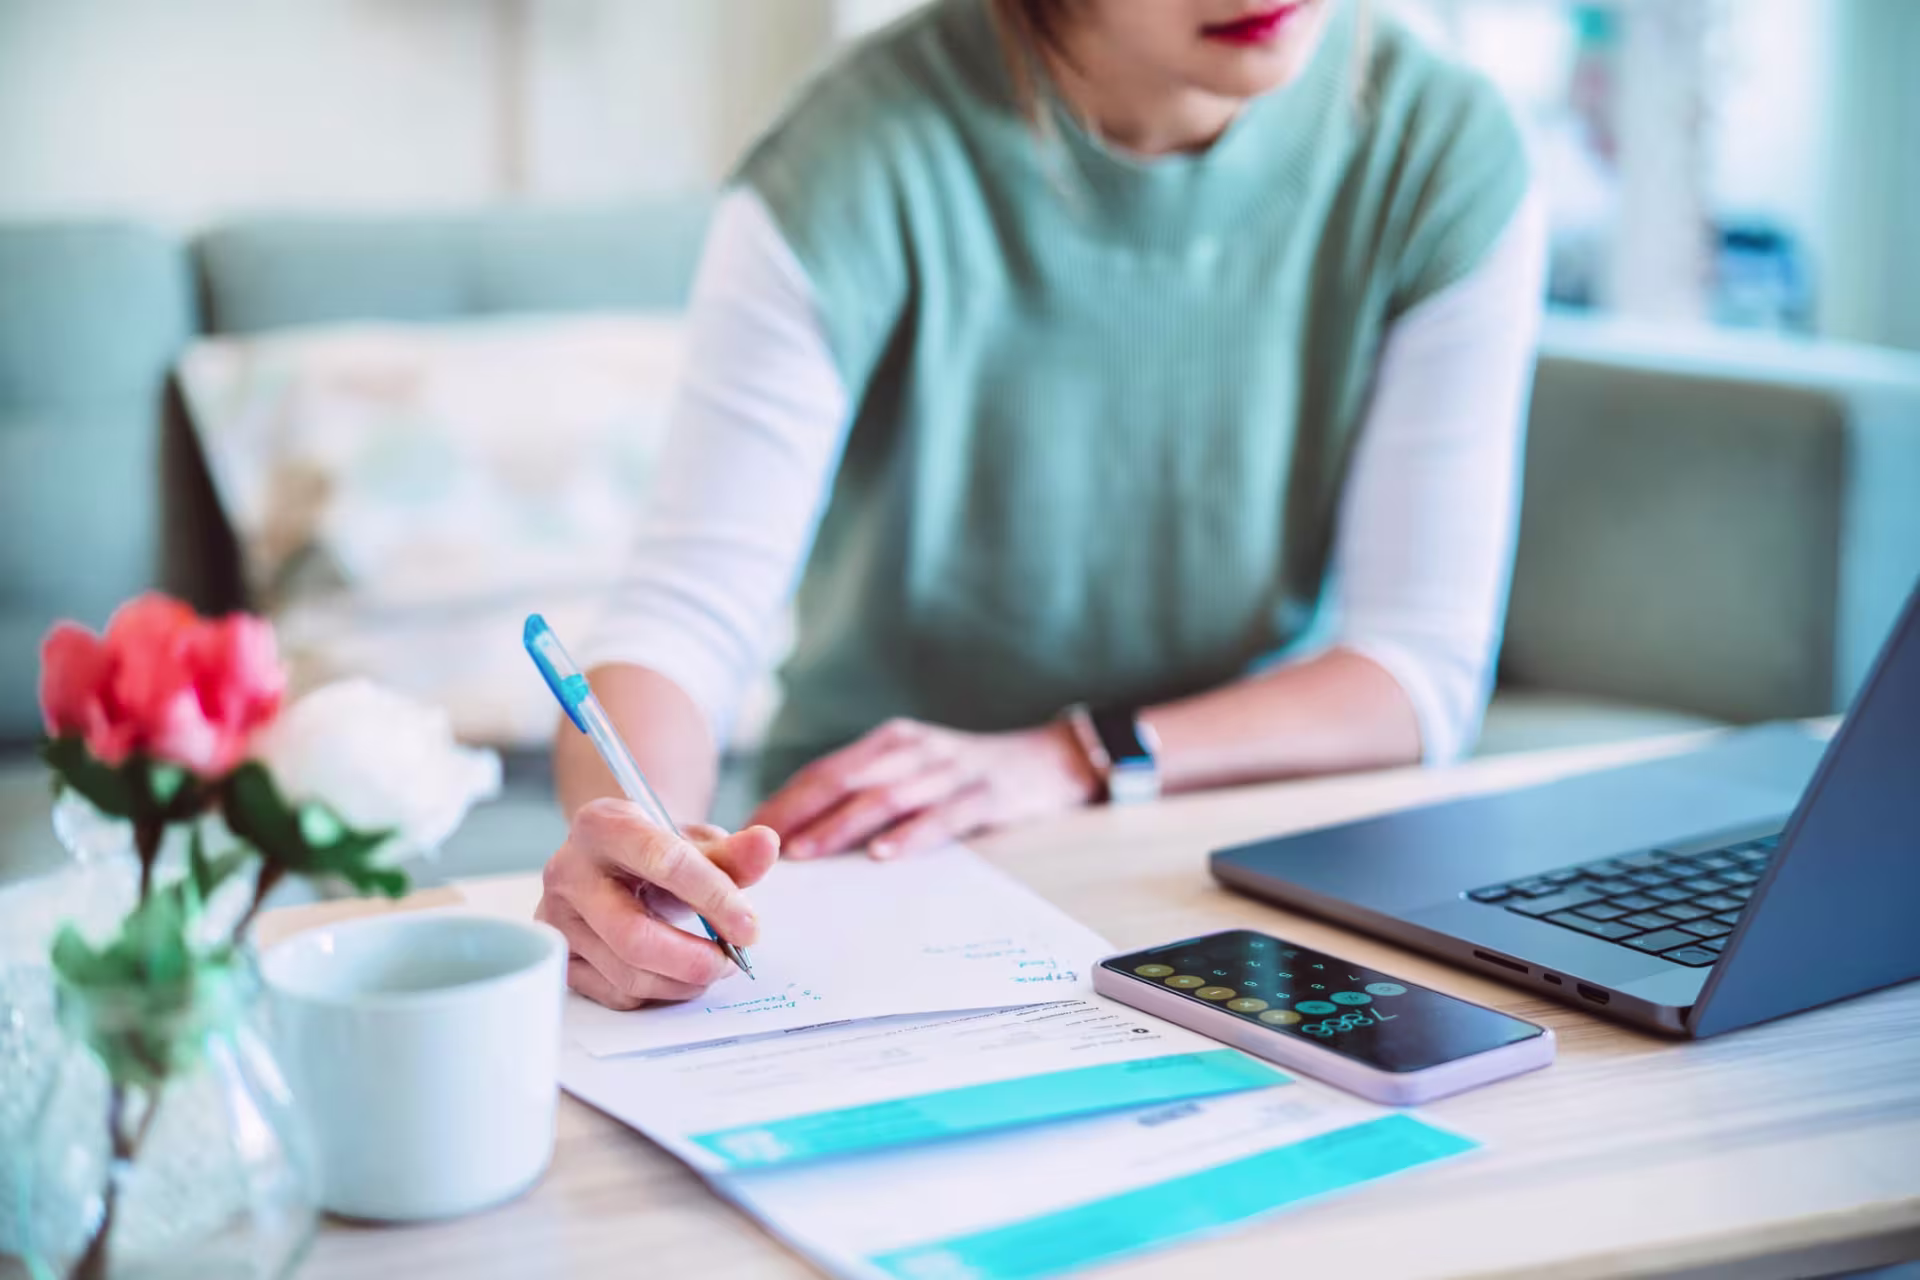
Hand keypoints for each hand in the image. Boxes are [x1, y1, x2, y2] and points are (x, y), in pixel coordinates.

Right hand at [537, 800, 778, 1009]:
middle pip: (634, 935)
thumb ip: (732, 851)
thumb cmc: (659, 850)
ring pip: (627, 973)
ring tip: (712, 965)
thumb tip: (767, 846)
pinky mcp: (562, 959)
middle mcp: (568, 873)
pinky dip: (660, 992)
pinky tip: (678, 974)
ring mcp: (558, 920)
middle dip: (694, 959)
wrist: (615, 861)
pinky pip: (616, 994)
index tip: (750, 927)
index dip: (714, 898)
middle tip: (731, 961)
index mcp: (601, 826)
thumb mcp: (696, 840)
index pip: (664, 863)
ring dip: (683, 981)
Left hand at [749, 718, 1098, 861]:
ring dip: (840, 826)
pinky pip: (942, 817)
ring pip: (884, 797)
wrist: (1049, 759)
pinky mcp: (984, 793)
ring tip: (805, 854)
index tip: (742, 833)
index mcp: (888, 743)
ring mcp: (950, 769)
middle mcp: (913, 748)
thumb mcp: (914, 770)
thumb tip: (800, 835)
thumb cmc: (967, 776)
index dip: (782, 801)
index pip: (823, 772)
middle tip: (758, 848)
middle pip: (843, 780)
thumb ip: (867, 791)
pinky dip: (911, 835)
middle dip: (797, 813)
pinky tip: (883, 856)